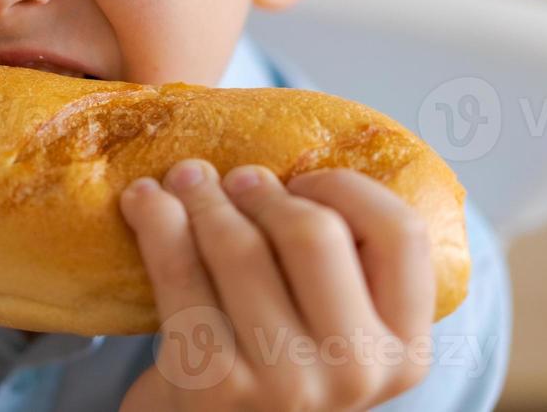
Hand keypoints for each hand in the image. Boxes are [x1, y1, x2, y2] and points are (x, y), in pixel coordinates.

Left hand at [118, 161, 434, 411]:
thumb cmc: (269, 369)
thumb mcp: (329, 330)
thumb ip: (336, 269)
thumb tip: (275, 161)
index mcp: (404, 349)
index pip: (399, 234)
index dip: (345, 187)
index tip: (301, 179)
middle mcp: (357, 371)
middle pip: (313, 230)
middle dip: (258, 189)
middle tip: (227, 178)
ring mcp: (288, 384)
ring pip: (241, 246)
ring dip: (199, 198)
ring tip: (178, 182)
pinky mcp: (216, 386)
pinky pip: (181, 274)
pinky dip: (156, 226)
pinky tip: (143, 205)